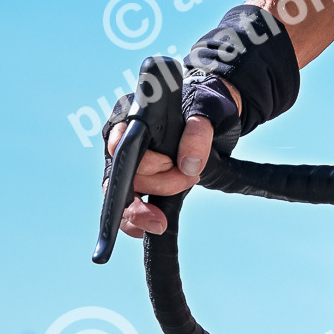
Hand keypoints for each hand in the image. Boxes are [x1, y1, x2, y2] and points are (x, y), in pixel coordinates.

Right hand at [103, 72, 240, 238]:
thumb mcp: (207, 111)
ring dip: (143, 210)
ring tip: (164, 219)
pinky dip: (136, 221)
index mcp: (130, 116)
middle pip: (126, 174)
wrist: (212, 118)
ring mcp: (127, 162)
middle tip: (191, 178)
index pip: (122, 143)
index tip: (169, 166)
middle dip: (159, 184)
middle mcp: (121, 140)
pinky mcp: (139, 180)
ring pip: (121, 194)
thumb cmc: (204, 106)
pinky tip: (150, 227)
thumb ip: (198, 133)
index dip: (145, 162)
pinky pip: (127, 205)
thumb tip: (189, 165)